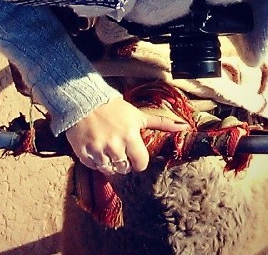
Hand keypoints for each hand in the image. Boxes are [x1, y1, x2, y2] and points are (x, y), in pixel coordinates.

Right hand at [65, 98, 189, 173]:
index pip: (141, 164)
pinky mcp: (83, 151)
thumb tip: (184, 127)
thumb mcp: (137, 114)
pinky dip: (94, 161)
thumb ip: (161, 123)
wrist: (83, 99)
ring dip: (109, 162)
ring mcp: (97, 149)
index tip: (132, 152)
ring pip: (109, 170)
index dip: (137, 160)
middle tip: (117, 147)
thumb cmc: (112, 106)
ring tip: (106, 148)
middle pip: (124, 168)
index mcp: (130, 136)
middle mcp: (115, 145)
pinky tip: (94, 147)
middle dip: (123, 160)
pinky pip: (93, 167)